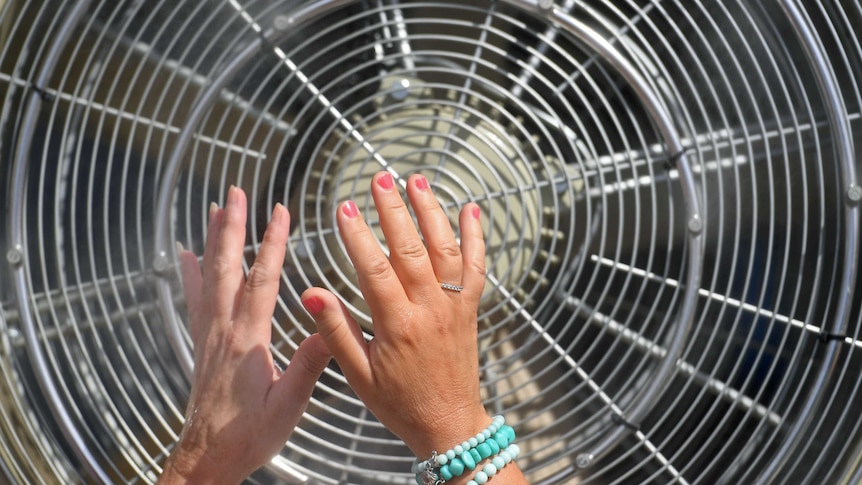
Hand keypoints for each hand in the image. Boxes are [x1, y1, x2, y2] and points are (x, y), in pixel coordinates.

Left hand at [159, 187, 330, 483]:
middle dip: (232, 225)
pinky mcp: (203, 343)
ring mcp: (210, 334)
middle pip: (227, 266)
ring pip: (209, 276)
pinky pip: (194, 299)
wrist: (208, 457)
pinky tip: (186, 255)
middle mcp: (224, 330)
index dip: (272, 242)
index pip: (263, 279)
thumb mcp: (288, 404)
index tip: (280, 210)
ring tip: (213, 207)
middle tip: (234, 191)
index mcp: (249, 340)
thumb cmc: (249, 435)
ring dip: (212, 239)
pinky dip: (190, 272)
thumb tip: (328, 325)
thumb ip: (308, 364)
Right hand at [302, 172, 525, 483]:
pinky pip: (477, 267)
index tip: (343, 207)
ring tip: (416, 180)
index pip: (374, 270)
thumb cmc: (400, 403)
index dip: (357, 236)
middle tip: (378, 178)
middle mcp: (430, 309)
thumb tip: (311, 294)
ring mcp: (455, 306)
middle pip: (411, 249)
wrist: (449, 424)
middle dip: (394, 210)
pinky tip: (471, 209)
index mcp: (398, 326)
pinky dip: (475, 236)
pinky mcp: (470, 308)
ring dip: (431, 211)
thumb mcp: (358, 375)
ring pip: (446, 249)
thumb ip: (336, 331)